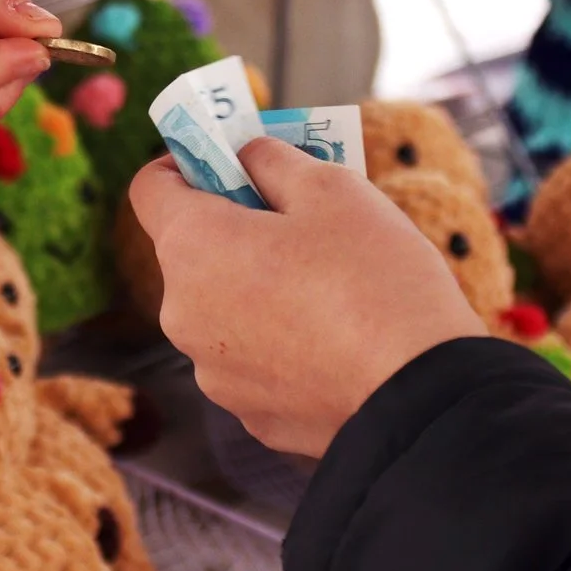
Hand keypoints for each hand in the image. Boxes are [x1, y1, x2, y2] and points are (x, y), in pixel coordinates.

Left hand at [130, 139, 485, 457]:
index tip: (224, 163)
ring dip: (255, 290)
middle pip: (190, 252)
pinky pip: (251, 360)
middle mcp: (182, 313)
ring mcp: (211, 371)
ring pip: (221, 309)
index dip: (184, 165)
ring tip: (326, 290)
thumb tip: (247, 156)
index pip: (150, 189)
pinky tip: (333, 342)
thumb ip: (273, 161)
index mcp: (192, 247)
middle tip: (297, 225)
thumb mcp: (333, 189)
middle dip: (233, 231)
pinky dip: (278, 344)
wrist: (420, 394)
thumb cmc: (376, 281)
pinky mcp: (247, 414)